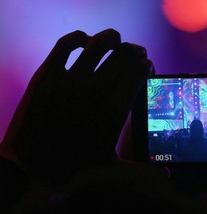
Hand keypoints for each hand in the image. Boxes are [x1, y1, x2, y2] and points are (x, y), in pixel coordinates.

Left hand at [0, 29, 152, 183]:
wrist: (32, 168)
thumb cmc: (74, 168)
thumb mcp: (112, 168)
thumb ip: (142, 170)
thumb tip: (168, 176)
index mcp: (117, 106)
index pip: (141, 69)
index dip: (147, 65)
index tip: (147, 68)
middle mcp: (98, 88)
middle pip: (126, 54)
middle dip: (136, 52)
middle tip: (138, 56)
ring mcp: (71, 80)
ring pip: (101, 43)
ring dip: (113, 39)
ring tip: (116, 43)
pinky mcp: (47, 75)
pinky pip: (67, 43)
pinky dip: (79, 37)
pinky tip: (84, 42)